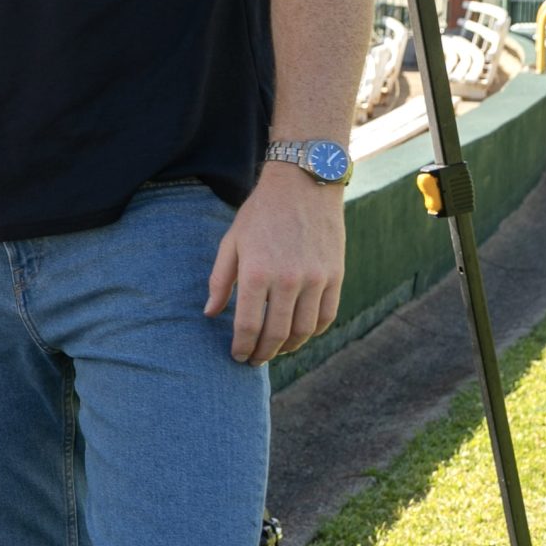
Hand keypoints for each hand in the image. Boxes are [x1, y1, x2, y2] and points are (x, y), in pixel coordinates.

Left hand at [205, 164, 345, 363]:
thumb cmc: (260, 214)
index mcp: (256, 273)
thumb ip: (220, 280)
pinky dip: (313, 331)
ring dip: (288, 347)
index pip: (248, 326)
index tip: (237, 356)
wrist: (303, 185)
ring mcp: (316, 279)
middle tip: (254, 361)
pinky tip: (300, 334)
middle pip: (276, 334)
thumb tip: (210, 313)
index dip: (242, 347)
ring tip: (276, 351)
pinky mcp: (335, 275)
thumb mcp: (231, 242)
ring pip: (303, 330)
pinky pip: (326, 316)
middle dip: (263, 353)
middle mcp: (288, 280)